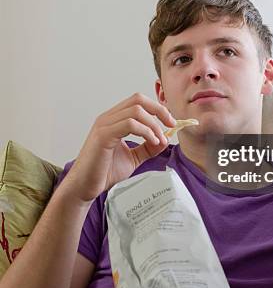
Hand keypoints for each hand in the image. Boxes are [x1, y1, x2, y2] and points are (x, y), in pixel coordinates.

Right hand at [61, 92, 175, 202]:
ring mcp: (104, 125)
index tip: (171, 122)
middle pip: (138, 99)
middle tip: (171, 124)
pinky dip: (146, 131)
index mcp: (114, 119)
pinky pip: (130, 124)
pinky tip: (152, 142)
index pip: (138, 101)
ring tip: (160, 140)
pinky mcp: (103, 135)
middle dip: (159, 110)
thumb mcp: (133, 158)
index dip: (157, 108)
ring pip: (135, 110)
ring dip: (153, 124)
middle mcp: (108, 118)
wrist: (85, 187)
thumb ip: (148, 148)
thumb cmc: (104, 172)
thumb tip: (165, 139)